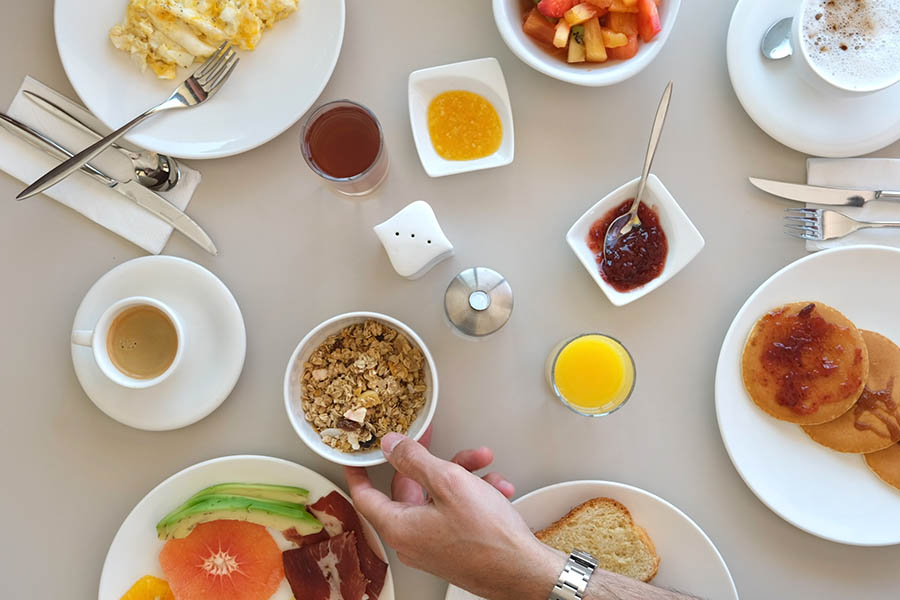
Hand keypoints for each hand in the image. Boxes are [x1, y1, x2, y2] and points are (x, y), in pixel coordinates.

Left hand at [345, 429, 563, 599]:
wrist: (525, 572)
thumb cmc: (489, 537)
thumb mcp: (448, 482)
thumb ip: (414, 459)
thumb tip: (390, 445)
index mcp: (400, 527)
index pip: (364, 495)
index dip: (359, 471)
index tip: (357, 455)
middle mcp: (413, 539)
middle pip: (411, 488)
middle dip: (435, 462)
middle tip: (436, 441)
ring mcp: (435, 544)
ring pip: (439, 496)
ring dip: (463, 475)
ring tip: (485, 465)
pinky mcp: (456, 546)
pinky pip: (457, 511)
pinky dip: (476, 495)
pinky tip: (497, 488)